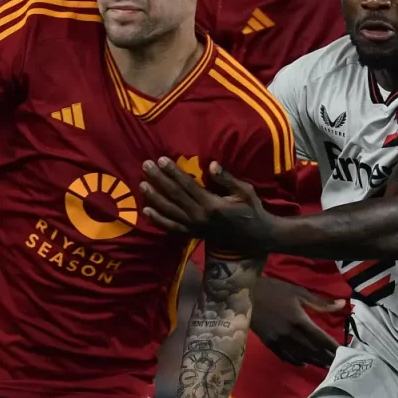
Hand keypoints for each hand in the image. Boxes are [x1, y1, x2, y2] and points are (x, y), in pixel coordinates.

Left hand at [140, 157, 273, 253]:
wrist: (255, 237)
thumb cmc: (251, 210)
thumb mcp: (244, 191)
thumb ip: (226, 179)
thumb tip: (211, 164)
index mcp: (212, 205)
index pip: (187, 185)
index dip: (173, 172)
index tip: (161, 160)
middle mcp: (200, 217)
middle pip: (174, 196)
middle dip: (159, 180)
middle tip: (146, 165)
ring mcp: (195, 227)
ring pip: (169, 211)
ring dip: (154, 197)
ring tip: (142, 184)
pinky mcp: (193, 234)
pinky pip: (172, 227)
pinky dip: (158, 220)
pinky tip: (146, 211)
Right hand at [250, 276, 345, 367]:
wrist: (245, 294)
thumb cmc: (273, 290)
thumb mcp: (298, 292)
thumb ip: (320, 302)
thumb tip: (341, 305)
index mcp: (300, 321)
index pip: (321, 338)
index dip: (333, 347)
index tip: (344, 353)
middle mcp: (291, 334)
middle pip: (313, 350)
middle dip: (326, 357)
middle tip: (338, 364)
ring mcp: (279, 341)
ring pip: (301, 356)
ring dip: (314, 361)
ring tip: (326, 367)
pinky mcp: (269, 343)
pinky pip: (285, 356)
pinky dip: (296, 361)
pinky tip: (304, 364)